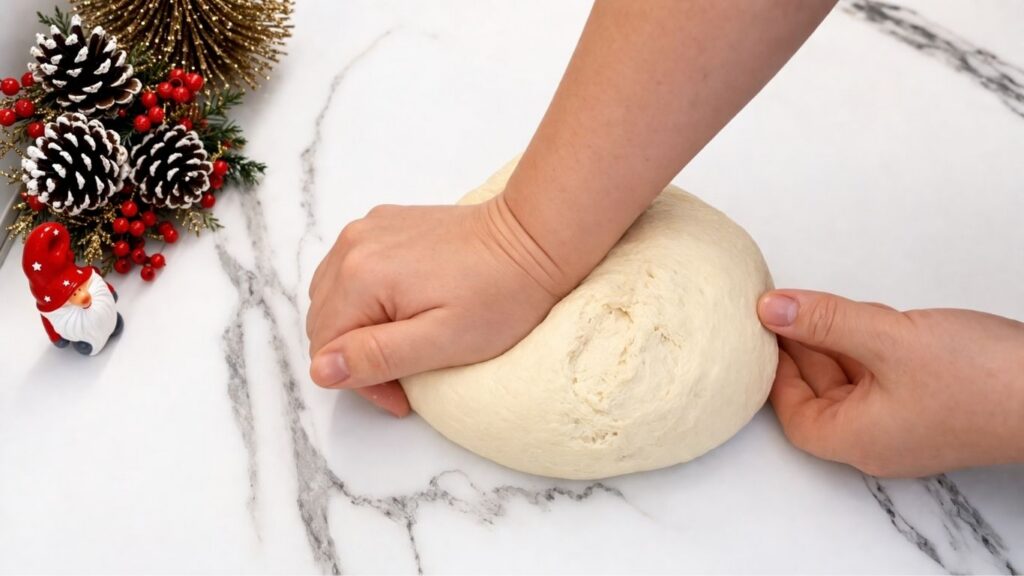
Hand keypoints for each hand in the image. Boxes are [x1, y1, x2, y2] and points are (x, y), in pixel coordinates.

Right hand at [306, 198, 566, 416]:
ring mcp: (368, 230)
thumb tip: (321, 370)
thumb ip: (376, 357)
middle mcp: (352, 245)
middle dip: (358, 357)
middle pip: (325, 320)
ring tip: (406, 344)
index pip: (326, 347)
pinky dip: (368, 298)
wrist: (533, 238)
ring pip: (335, 296)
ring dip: (359, 328)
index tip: (402, 395)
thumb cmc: (499, 294)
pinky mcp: (385, 225)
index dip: (359, 381)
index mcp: (359, 276)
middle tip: (406, 377)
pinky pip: (355, 270)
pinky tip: (407, 309)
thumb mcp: (440, 342)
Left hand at [758, 289, 1023, 476]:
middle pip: (818, 397)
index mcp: (857, 438)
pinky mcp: (931, 406)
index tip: (767, 331)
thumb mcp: (889, 339)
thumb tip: (771, 309)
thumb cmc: (984, 380)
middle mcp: (878, 440)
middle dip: (802, 352)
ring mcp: (906, 426)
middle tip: (787, 309)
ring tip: (823, 308)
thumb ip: (825, 322)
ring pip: (851, 384)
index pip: (792, 414)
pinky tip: (866, 321)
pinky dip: (866, 349)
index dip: (776, 372)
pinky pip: (882, 379)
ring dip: (835, 346)